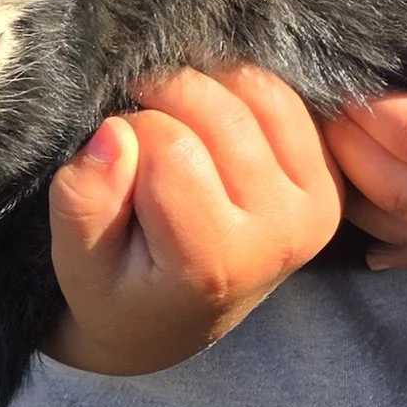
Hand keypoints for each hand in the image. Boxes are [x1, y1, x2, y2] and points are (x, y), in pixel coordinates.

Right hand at [45, 65, 342, 375]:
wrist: (173, 320)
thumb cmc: (119, 288)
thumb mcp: (78, 263)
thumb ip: (83, 204)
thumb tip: (112, 134)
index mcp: (217, 264)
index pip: (169, 147)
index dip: (129, 134)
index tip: (115, 163)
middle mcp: (280, 234)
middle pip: (219, 113)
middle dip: (164, 100)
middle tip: (137, 130)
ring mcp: (316, 205)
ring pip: (257, 94)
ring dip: (204, 86)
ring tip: (169, 117)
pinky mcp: (329, 180)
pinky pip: (287, 100)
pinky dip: (241, 88)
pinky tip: (208, 116)